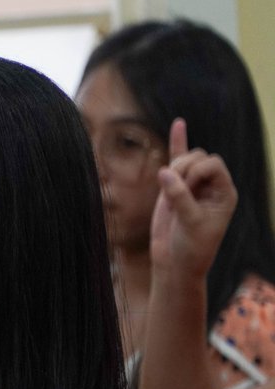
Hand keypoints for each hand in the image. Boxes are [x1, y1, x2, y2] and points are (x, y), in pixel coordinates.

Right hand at [149, 118, 237, 277]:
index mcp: (225, 194)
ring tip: (169, 191)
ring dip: (174, 169)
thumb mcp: (190, 224)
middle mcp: (211, 187)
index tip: (186, 189)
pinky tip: (179, 124)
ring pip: (185, 161)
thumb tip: (164, 172)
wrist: (175, 264)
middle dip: (184, 170)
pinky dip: (177, 143)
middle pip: (199, 158)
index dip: (197, 171)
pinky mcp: (174, 189)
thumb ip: (180, 197)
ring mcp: (192, 187)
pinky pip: (177, 161)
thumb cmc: (191, 248)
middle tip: (176, 193)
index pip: (214, 165)